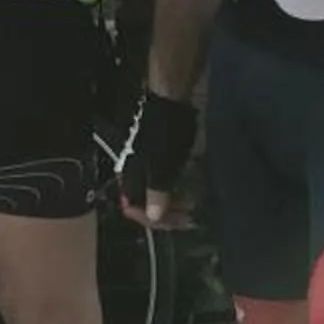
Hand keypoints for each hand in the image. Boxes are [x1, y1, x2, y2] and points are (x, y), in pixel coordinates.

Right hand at [116, 91, 197, 226]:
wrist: (170, 103)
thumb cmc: (164, 134)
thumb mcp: (161, 167)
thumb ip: (158, 194)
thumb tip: (154, 216)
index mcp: (130, 178)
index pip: (135, 210)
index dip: (154, 220)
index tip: (177, 221)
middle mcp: (135, 176)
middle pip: (147, 206)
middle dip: (168, 215)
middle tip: (190, 218)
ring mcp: (147, 168)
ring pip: (157, 197)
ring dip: (174, 206)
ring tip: (193, 208)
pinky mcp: (160, 160)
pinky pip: (165, 185)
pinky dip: (177, 193)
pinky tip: (191, 193)